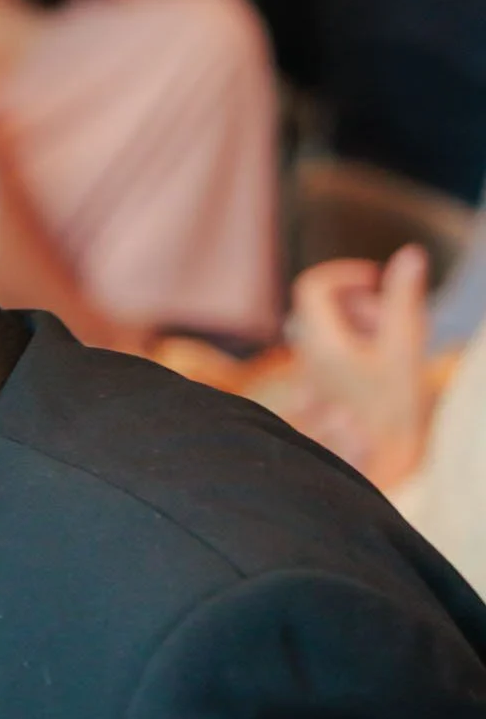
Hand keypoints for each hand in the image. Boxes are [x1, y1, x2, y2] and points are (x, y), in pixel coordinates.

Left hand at [284, 246, 434, 490]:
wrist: (385, 464)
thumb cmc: (394, 409)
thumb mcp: (405, 346)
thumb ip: (404, 297)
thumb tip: (410, 253)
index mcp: (321, 342)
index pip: (312, 286)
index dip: (342, 273)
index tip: (375, 279)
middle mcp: (308, 359)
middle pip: (320, 308)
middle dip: (359, 303)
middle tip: (389, 321)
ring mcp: (312, 377)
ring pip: (328, 332)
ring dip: (360, 327)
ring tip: (391, 344)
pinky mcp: (324, 393)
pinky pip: (332, 356)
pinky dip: (356, 348)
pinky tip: (383, 365)